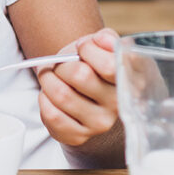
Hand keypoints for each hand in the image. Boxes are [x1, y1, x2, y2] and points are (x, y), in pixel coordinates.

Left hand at [37, 27, 119, 147]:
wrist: (82, 92)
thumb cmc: (91, 65)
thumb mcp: (101, 46)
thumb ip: (105, 38)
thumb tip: (102, 40)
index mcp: (130, 79)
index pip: (109, 65)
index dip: (88, 50)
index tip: (82, 48)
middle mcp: (119, 104)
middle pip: (80, 76)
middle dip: (61, 64)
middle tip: (58, 64)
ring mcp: (100, 123)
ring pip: (61, 95)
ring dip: (47, 80)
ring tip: (50, 77)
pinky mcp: (79, 136)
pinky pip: (52, 115)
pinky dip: (44, 100)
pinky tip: (50, 96)